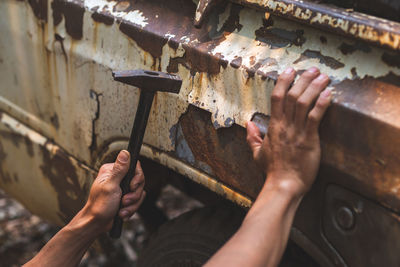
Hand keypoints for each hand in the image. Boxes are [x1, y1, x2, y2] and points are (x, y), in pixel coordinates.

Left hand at [81, 150, 145, 232]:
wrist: (96, 224)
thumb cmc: (99, 206)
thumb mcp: (110, 186)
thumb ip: (119, 169)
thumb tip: (125, 153)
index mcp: (112, 171)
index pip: (134, 167)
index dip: (137, 178)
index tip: (131, 187)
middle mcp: (118, 178)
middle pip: (139, 181)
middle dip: (134, 194)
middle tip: (124, 200)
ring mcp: (122, 189)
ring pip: (139, 193)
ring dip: (132, 204)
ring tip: (121, 208)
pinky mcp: (125, 198)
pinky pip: (137, 201)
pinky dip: (131, 209)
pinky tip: (121, 212)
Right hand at [246, 67, 330, 196]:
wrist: (283, 185)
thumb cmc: (272, 171)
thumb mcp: (258, 153)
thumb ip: (253, 137)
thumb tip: (248, 124)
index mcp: (273, 127)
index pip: (277, 98)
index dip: (283, 82)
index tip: (290, 70)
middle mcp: (284, 126)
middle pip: (292, 96)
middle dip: (303, 79)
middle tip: (313, 70)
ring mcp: (297, 132)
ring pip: (304, 103)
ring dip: (314, 87)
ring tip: (323, 77)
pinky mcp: (309, 140)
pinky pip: (315, 117)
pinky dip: (322, 104)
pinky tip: (328, 94)